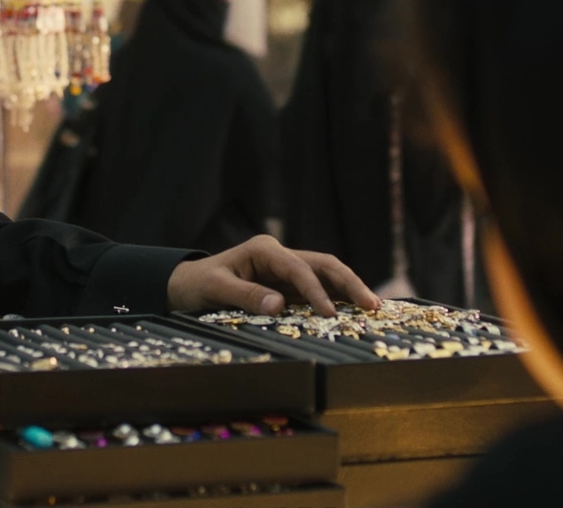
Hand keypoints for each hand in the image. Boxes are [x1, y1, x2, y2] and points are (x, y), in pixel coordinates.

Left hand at [166, 235, 380, 316]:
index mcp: (264, 250)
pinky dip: (338, 298)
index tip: (329, 313)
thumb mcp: (215, 289)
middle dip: (349, 283)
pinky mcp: (289, 285)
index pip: (298, 268)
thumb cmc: (198, 285)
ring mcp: (287, 270)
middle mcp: (280, 256)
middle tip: (372, 305)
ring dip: (350, 289)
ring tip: (373, 308)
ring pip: (327, 274)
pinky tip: (355, 312)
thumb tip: (279, 306)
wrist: (188, 285)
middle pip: (324, 264)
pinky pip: (319, 289)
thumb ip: (245, 296)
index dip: (316, 290)